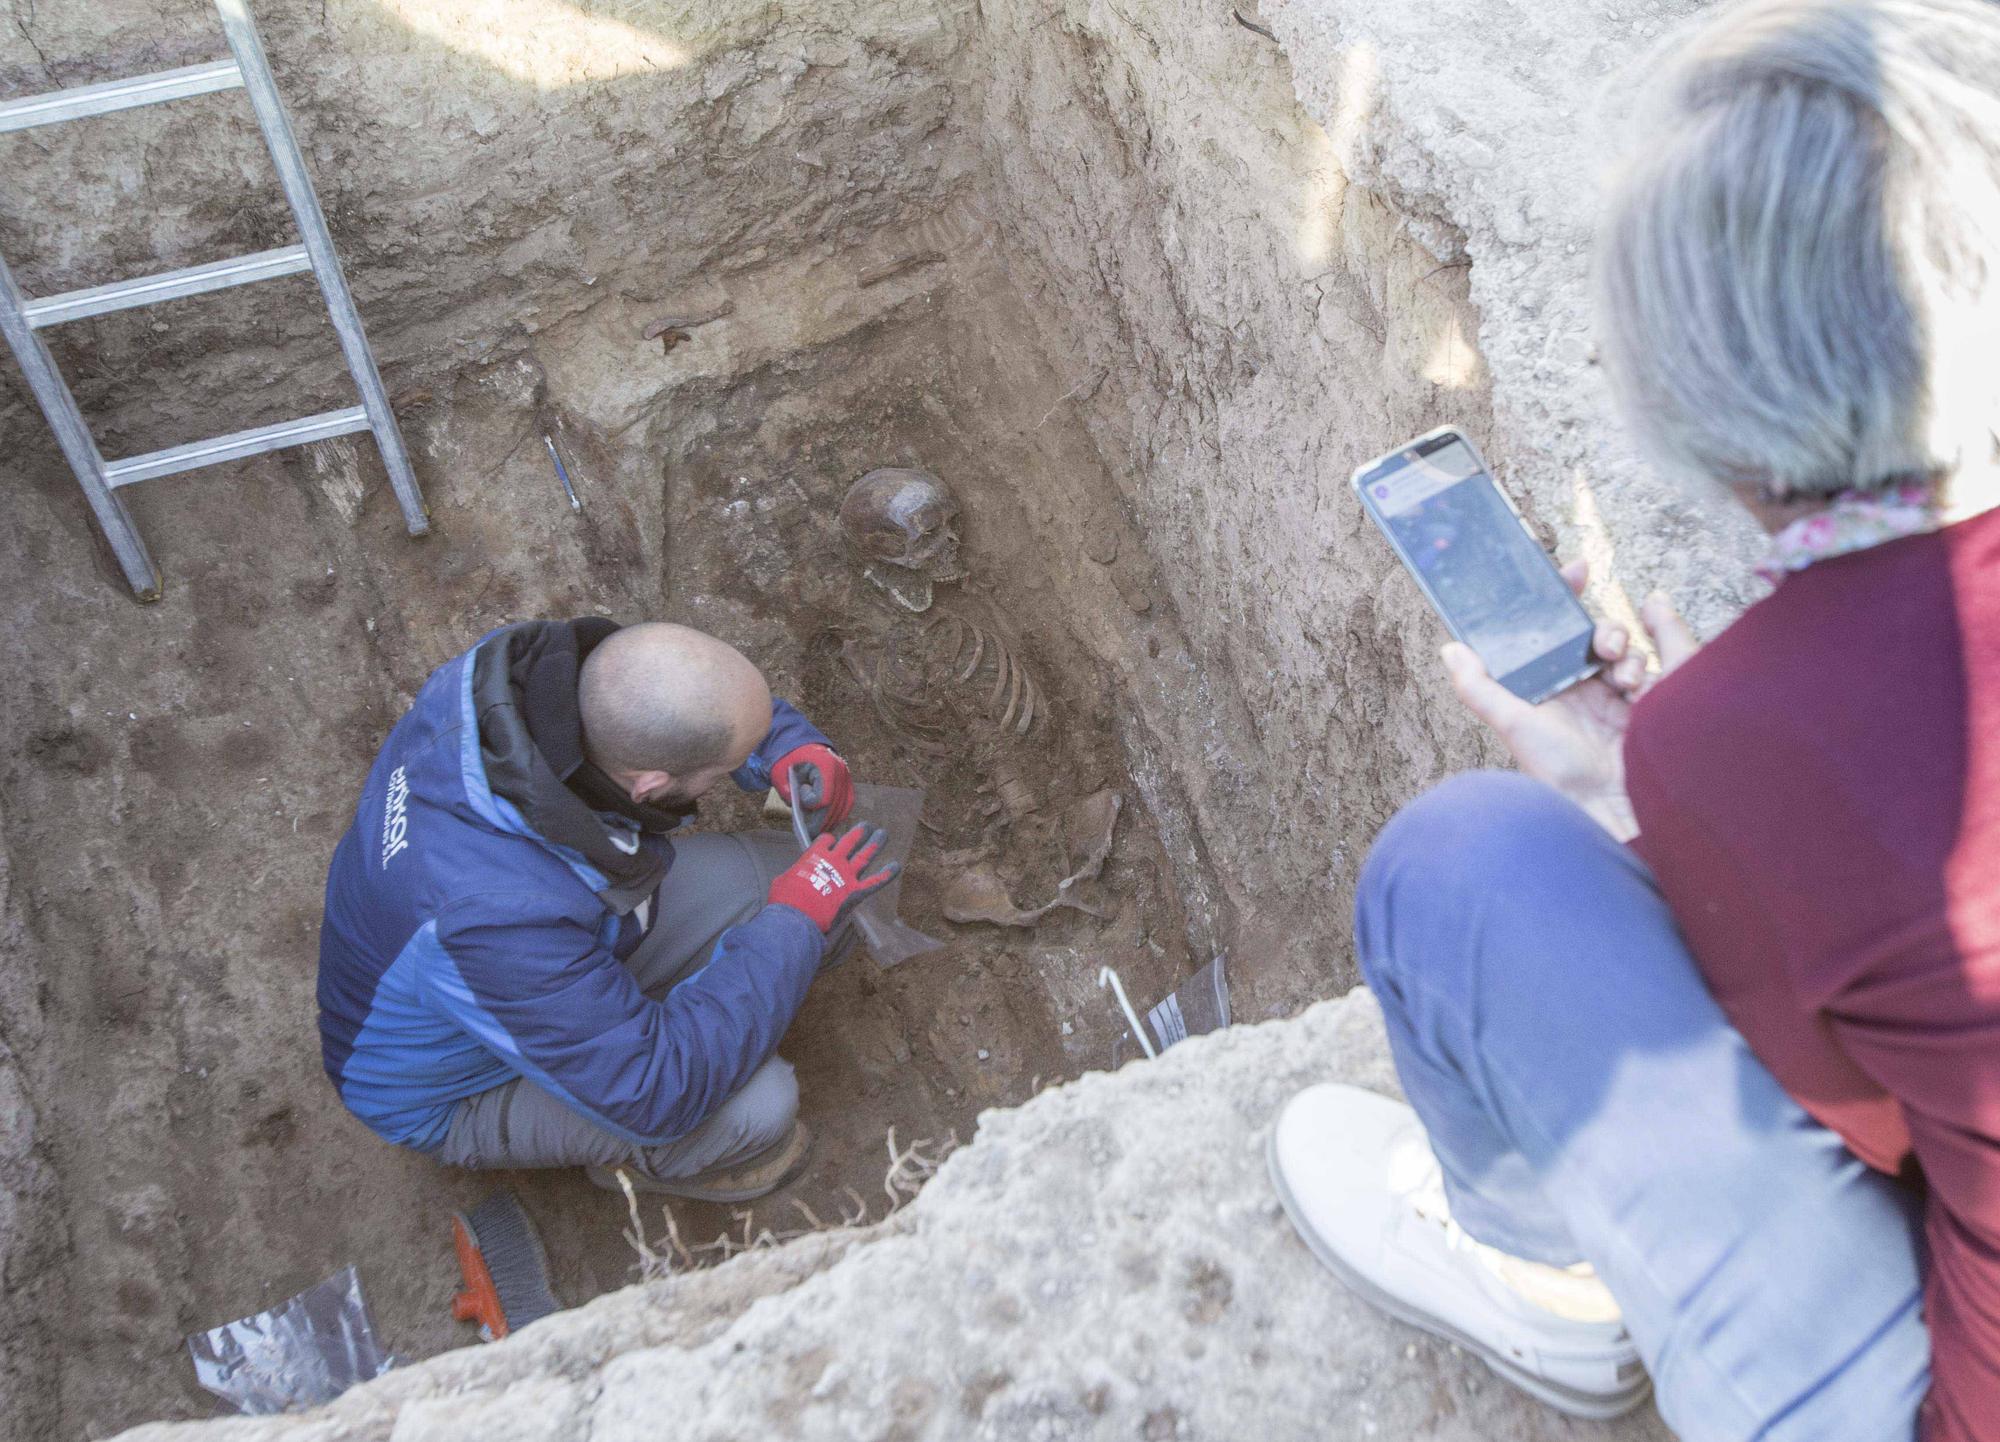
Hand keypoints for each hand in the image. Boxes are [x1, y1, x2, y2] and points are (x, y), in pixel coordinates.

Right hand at [767, 823, 898, 933]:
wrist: (797, 915)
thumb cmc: (785, 899)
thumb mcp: (782, 881)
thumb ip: (792, 876)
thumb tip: (790, 880)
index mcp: (815, 855)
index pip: (825, 840)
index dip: (829, 840)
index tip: (830, 842)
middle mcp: (834, 861)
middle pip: (850, 840)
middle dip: (858, 832)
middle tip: (866, 826)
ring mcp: (847, 875)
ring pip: (865, 855)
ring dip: (875, 844)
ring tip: (883, 833)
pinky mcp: (856, 892)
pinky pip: (875, 881)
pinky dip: (886, 874)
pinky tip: (897, 866)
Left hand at [772, 744, 853, 832]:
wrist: (796, 744)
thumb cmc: (787, 760)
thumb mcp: (782, 776)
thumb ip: (790, 796)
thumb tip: (804, 818)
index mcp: (825, 765)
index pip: (823, 798)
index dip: (811, 807)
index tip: (800, 803)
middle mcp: (840, 770)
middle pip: (834, 805)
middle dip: (821, 821)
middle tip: (809, 834)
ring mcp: (846, 775)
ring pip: (843, 807)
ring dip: (830, 820)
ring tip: (817, 830)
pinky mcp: (847, 781)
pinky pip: (846, 803)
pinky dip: (837, 814)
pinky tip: (826, 821)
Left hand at [1439, 560, 1698, 839]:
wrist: (1610, 811)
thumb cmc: (1555, 771)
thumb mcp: (1513, 724)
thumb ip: (1479, 688)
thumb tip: (1450, 648)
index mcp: (1547, 684)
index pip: (1554, 630)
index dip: (1565, 597)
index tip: (1576, 569)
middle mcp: (1580, 687)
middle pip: (1595, 633)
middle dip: (1603, 626)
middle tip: (1603, 642)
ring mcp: (1616, 696)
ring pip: (1625, 649)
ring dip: (1624, 648)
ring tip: (1619, 670)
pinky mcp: (1649, 708)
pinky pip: (1658, 668)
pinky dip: (1652, 665)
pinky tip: (1639, 682)